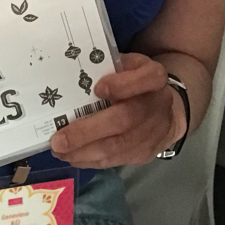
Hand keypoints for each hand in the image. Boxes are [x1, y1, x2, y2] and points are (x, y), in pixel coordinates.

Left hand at [49, 53, 183, 167]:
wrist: (165, 111)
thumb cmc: (135, 81)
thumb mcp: (127, 64)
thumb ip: (107, 66)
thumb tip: (70, 75)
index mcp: (154, 77)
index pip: (145, 79)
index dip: (122, 85)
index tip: (97, 89)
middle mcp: (157, 105)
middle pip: (125, 120)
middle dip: (89, 131)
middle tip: (59, 139)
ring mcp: (153, 133)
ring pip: (118, 147)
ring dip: (85, 151)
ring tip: (59, 150)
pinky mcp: (145, 154)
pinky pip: (116, 160)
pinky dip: (91, 160)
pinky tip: (72, 157)